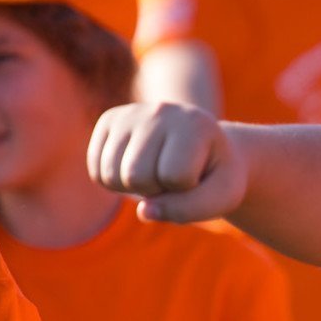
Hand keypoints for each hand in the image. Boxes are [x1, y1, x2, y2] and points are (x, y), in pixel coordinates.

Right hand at [88, 102, 244, 222]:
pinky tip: (139, 168)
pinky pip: (97, 172)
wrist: (203, 147)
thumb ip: (191, 209)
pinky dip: (116, 183)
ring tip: (158, 171)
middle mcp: (161, 110)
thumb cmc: (215, 174)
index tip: (199, 173)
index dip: (187, 188)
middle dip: (156, 189)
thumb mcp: (222, 195)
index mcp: (195, 123)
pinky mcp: (110, 120)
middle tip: (175, 176)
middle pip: (136, 176)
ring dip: (134, 188)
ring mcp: (131, 113)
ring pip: (111, 175)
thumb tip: (144, 210)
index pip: (176, 176)